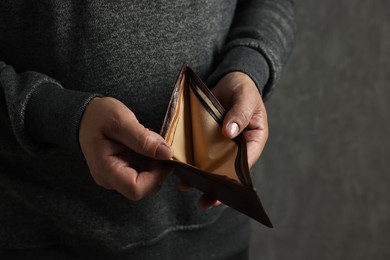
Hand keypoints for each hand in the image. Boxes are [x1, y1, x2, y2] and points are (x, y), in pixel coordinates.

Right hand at [79, 97, 173, 200]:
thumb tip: (166, 153)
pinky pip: (139, 178)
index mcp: (105, 168)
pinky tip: (148, 152)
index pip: (136, 189)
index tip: (164, 157)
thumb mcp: (121, 120)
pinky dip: (150, 167)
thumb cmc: (99, 115)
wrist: (85, 115)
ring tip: (153, 148)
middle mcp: (108, 179)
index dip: (156, 176)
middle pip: (141, 189)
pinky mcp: (118, 175)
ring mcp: (112, 178)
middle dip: (157, 173)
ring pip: (143, 185)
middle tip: (161, 149)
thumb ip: (142, 138)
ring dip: (155, 170)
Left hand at [179, 71, 268, 209]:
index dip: (235, 180)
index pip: (246, 164)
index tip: (223, 191)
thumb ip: (239, 113)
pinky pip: (199, 152)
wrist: (229, 79)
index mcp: (253, 140)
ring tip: (184, 186)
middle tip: (203, 202)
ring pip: (211, 165)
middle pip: (227, 171)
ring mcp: (221, 144)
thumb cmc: (244, 88)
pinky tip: (178, 167)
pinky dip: (190, 160)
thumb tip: (229, 132)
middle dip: (216, 188)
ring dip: (199, 177)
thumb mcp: (245, 97)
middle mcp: (237, 146)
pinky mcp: (207, 138)